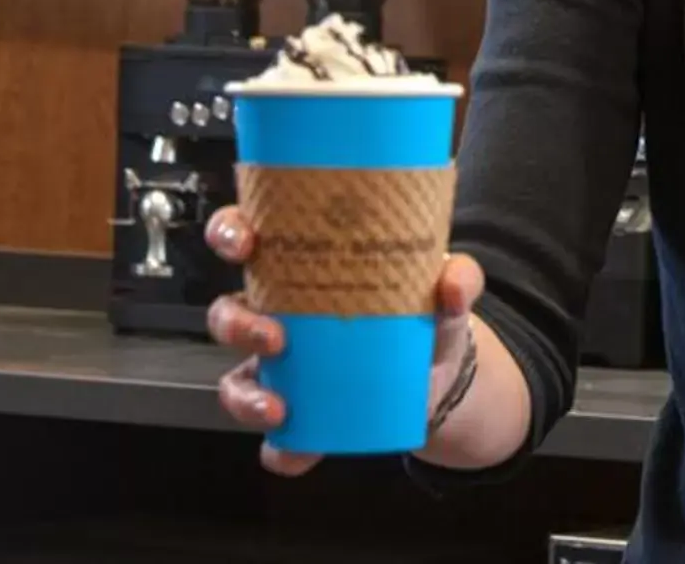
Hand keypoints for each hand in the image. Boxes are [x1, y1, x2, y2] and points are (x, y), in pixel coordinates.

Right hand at [204, 205, 485, 475]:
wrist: (438, 375)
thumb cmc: (423, 310)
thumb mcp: (443, 287)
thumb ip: (458, 275)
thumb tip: (453, 284)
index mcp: (300, 268)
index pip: (245, 236)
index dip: (230, 232)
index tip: (244, 242)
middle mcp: (277, 316)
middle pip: (226, 313)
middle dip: (236, 324)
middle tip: (273, 337)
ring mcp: (281, 371)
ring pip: (235, 381)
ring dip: (247, 396)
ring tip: (280, 407)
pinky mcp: (299, 416)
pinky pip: (276, 440)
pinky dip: (282, 450)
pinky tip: (299, 452)